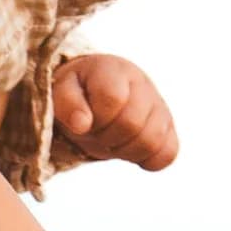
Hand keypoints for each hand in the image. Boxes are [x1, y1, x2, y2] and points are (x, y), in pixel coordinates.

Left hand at [50, 52, 179, 173]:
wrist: (97, 95)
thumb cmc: (78, 94)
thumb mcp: (62, 91)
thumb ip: (66, 103)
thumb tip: (82, 124)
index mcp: (114, 70)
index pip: (113, 98)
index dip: (95, 119)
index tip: (83, 121)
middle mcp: (142, 83)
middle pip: (132, 124)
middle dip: (106, 137)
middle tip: (96, 132)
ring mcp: (159, 106)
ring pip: (152, 141)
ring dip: (124, 150)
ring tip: (111, 139)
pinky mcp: (169, 128)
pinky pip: (168, 153)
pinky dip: (148, 160)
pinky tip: (130, 150)